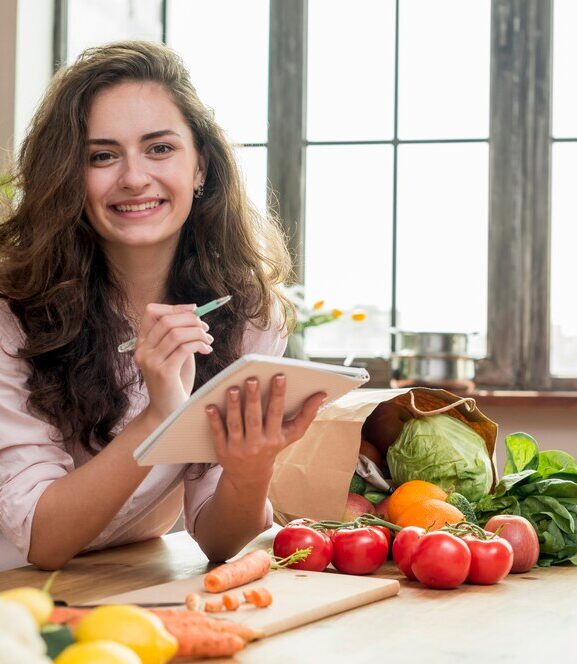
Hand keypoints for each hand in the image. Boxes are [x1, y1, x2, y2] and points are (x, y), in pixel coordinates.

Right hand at [134, 303, 213, 421]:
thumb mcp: (175, 354)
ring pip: (176, 333)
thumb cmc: (175, 382)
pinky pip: (184, 348)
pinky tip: (207, 349)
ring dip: (197, 332)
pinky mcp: (164, 372)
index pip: (151, 313)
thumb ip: (179, 336)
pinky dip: (199, 344)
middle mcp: (142, 351)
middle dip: (191, 320)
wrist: (168, 412)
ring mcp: (151, 362)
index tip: (194, 310)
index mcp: (142, 343)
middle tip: (206, 328)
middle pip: (166, 321)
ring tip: (208, 340)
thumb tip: (195, 315)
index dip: (174, 307)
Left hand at [205, 374, 325, 487]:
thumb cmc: (273, 446)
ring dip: (233, 406)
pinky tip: (210, 406)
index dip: (278, 395)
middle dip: (253, 398)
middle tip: (251, 378)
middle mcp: (257, 444)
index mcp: (275, 437)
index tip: (279, 376)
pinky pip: (218, 433)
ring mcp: (239, 448)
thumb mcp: (292, 434)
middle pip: (255, 418)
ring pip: (236, 424)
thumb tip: (321, 394)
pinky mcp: (222, 451)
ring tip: (231, 389)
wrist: (250, 475)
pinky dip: (214, 420)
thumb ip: (307, 414)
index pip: (277, 413)